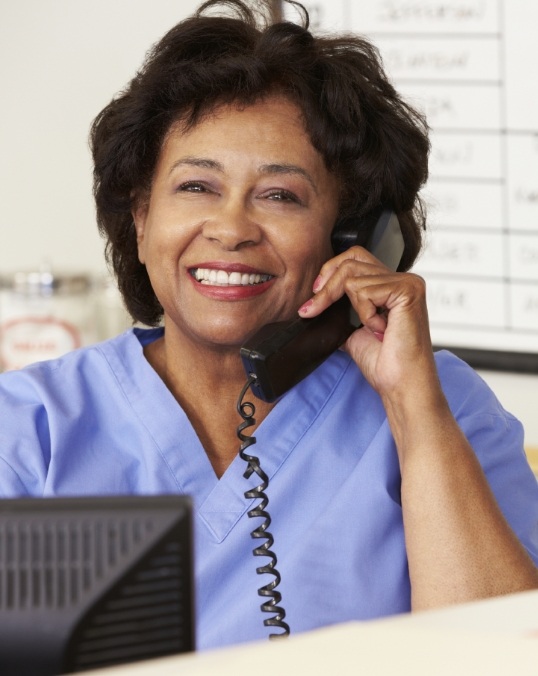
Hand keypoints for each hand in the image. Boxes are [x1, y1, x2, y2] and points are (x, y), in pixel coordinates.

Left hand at [298, 246, 437, 399]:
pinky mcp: (407, 290)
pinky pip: (364, 291)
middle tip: (313, 308)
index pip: (355, 257)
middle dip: (327, 286)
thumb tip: (316, 305)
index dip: (330, 272)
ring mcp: (408, 282)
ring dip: (353, 308)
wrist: (400, 384)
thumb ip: (342, 314)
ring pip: (352, 277)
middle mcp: (403, 279)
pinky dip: (365, 313)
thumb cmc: (386, 364)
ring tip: (372, 329)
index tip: (314, 299)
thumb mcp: (354, 333)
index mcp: (392, 286)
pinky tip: (381, 329)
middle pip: (351, 259)